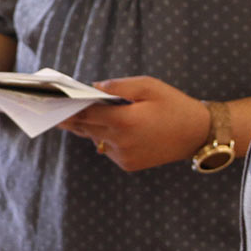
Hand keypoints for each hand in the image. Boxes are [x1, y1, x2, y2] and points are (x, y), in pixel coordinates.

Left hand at [57, 76, 208, 171]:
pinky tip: (111, 127)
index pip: (85, 113)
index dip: (67, 107)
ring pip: (96, 139)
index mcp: (124, 121)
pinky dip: (106, 138)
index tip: (52, 101)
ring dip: (90, 127)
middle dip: (72, 117)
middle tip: (55, 107)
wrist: (198, 135)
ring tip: (74, 114)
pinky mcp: (129, 164)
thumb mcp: (148, 86)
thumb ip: (118, 86)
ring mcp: (124, 156)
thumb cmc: (174, 104)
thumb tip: (93, 87)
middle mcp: (121, 142)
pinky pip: (108, 149)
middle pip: (86, 128)